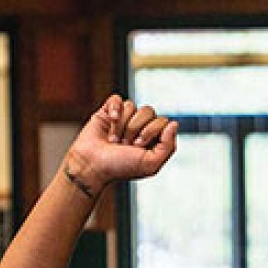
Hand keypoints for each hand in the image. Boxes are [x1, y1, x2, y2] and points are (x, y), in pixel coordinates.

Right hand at [63, 94, 178, 198]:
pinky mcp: (109, 111)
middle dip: (135, 129)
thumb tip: (174, 123)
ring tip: (114, 140)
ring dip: (122, 126)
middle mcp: (140, 127)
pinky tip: (110, 121)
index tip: (138, 147)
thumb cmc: (120, 168)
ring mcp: (124, 118)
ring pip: (132, 106)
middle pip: (148, 111)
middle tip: (125, 144)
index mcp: (153, 140)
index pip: (163, 121)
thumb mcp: (150, 164)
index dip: (151, 131)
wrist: (92, 165)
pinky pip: (117, 99)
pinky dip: (113, 109)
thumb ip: (168, 146)